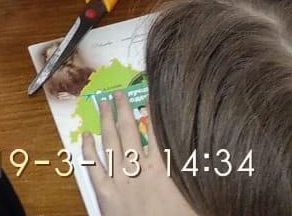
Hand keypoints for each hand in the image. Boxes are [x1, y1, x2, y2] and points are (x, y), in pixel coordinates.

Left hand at [82, 91, 192, 215]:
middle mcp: (138, 170)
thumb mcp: (194, 199)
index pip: (155, 134)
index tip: (148, 96)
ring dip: (105, 122)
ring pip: (110, 143)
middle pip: (128, 132)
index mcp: (162, 171)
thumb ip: (191, 177)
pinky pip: (93, 166)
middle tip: (117, 93)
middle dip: (123, 110)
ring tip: (102, 104)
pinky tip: (85, 135)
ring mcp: (119, 180)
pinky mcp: (105, 193)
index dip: (151, 114)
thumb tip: (206, 159)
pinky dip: (88, 149)